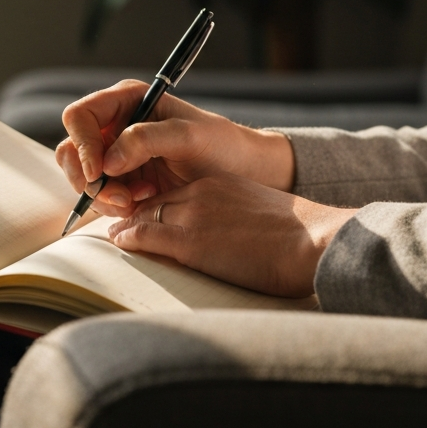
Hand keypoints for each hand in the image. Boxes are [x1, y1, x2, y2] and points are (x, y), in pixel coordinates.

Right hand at [56, 80, 294, 216]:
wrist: (244, 173)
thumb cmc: (222, 145)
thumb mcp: (190, 136)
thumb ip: (146, 140)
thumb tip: (107, 161)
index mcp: (127, 101)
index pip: (79, 116)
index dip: (82, 143)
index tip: (98, 170)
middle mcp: (115, 126)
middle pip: (71, 150)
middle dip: (90, 178)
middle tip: (121, 196)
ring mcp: (117, 156)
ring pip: (82, 178)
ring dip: (104, 196)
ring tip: (139, 199)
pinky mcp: (123, 182)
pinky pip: (100, 197)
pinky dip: (115, 206)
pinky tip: (144, 202)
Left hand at [107, 172, 357, 297]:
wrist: (313, 242)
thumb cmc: (301, 239)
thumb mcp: (266, 216)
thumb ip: (242, 220)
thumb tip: (239, 241)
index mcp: (221, 185)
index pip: (177, 193)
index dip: (157, 205)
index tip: (146, 214)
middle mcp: (202, 194)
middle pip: (156, 200)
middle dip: (134, 211)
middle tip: (117, 221)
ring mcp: (194, 216)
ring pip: (144, 214)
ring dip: (125, 224)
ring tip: (114, 233)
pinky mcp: (190, 242)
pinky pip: (145, 234)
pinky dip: (127, 236)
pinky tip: (118, 240)